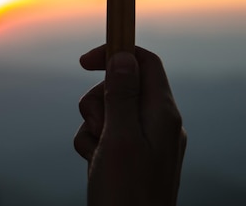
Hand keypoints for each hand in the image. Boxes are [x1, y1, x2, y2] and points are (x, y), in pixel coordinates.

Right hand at [74, 45, 185, 205]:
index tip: (83, 62)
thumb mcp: (120, 138)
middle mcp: (157, 122)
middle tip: (98, 127)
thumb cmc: (126, 193)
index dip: (115, 54)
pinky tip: (94, 164)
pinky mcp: (131, 155)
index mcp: (162, 113)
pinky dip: (92, 144)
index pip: (144, 63)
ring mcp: (144, 140)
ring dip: (92, 125)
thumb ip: (121, 95)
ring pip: (107, 110)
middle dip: (98, 101)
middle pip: (120, 85)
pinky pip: (104, 134)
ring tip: (97, 153)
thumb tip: (124, 56)